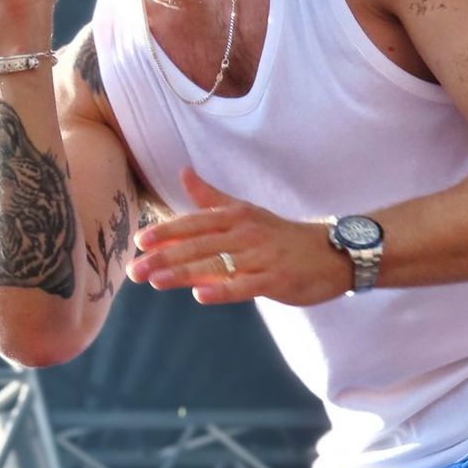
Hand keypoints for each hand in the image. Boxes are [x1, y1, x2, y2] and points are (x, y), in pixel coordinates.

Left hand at [126, 167, 352, 304]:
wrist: (331, 252)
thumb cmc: (281, 234)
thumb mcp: (245, 211)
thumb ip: (210, 197)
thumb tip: (183, 172)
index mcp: (235, 216)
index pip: (194, 223)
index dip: (165, 232)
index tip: (139, 242)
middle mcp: (245, 232)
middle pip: (198, 244)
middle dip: (164, 257)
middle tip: (135, 270)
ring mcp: (261, 256)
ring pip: (216, 264)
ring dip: (183, 272)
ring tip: (155, 281)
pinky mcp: (276, 279)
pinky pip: (245, 285)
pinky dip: (223, 289)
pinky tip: (200, 295)